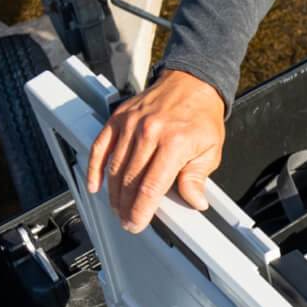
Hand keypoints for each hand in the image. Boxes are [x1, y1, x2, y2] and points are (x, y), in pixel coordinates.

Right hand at [86, 69, 225, 231]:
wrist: (191, 82)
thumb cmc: (201, 115)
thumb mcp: (211, 149)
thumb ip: (198, 178)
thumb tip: (194, 201)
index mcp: (174, 142)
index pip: (150, 186)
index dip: (141, 210)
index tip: (137, 223)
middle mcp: (149, 132)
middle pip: (130, 180)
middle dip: (126, 206)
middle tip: (126, 221)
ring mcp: (130, 124)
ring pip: (115, 167)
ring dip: (113, 192)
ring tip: (117, 208)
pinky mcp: (118, 118)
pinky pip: (100, 146)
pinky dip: (95, 167)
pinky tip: (95, 184)